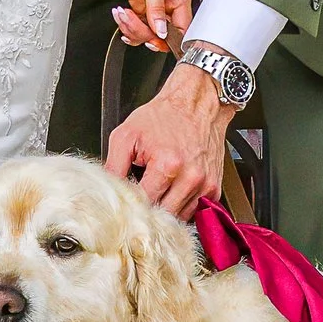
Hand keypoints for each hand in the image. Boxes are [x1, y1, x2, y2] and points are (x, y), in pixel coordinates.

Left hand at [106, 0, 194, 53]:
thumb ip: (156, 7)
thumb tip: (162, 30)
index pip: (182, 29)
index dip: (169, 39)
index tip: (154, 40)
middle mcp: (168, 3)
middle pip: (162, 34)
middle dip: (144, 32)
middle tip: (132, 21)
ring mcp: (153, 4)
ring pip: (147, 31)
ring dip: (132, 28)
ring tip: (123, 14)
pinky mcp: (139, 2)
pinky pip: (136, 23)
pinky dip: (127, 23)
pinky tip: (121, 14)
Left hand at [107, 59, 230, 217]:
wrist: (196, 103)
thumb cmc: (164, 116)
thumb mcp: (126, 134)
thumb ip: (113, 167)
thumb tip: (108, 192)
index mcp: (167, 166)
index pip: (144, 205)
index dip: (132, 205)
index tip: (127, 202)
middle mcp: (190, 178)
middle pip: (163, 216)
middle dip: (149, 210)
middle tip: (141, 196)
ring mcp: (205, 185)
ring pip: (179, 218)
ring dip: (167, 209)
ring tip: (159, 190)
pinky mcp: (214, 188)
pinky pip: (195, 211)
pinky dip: (182, 206)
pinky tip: (174, 190)